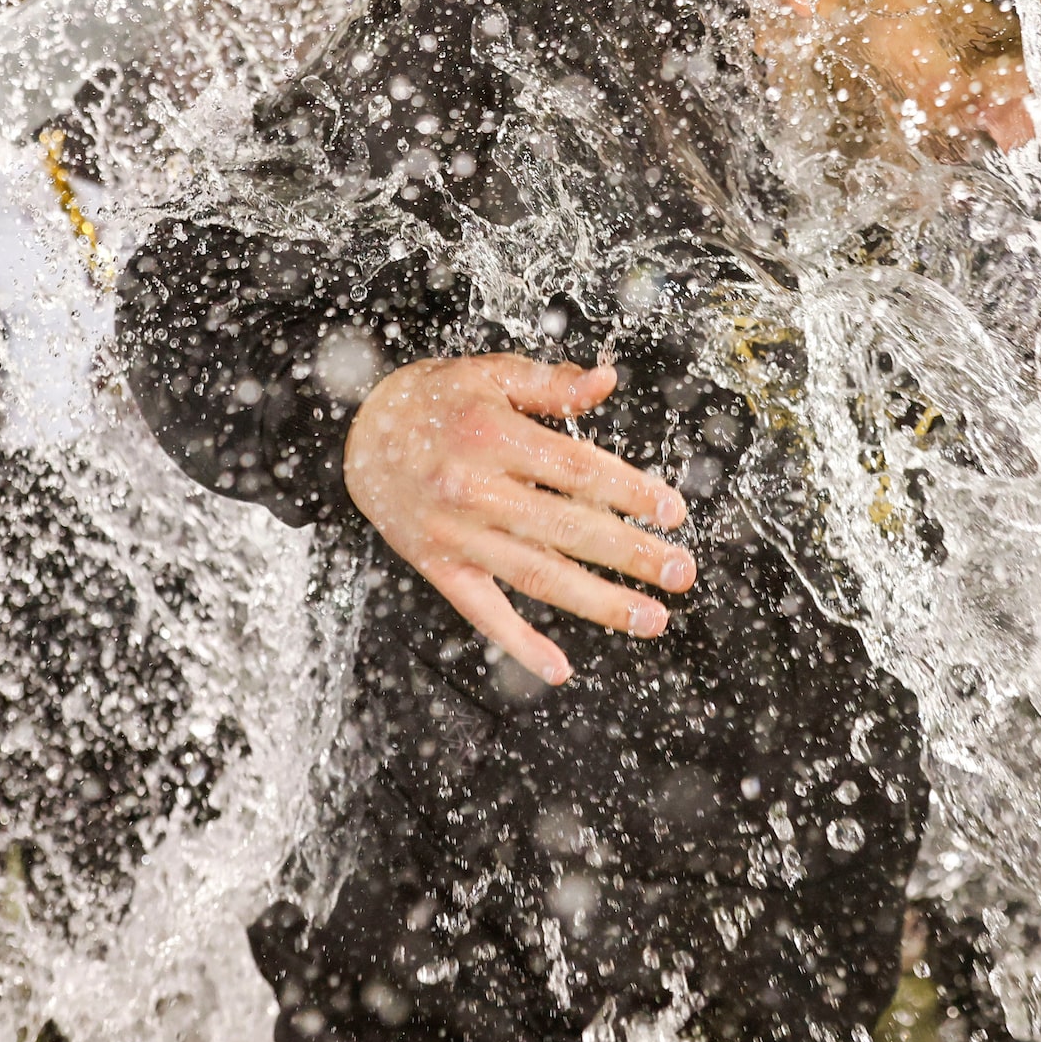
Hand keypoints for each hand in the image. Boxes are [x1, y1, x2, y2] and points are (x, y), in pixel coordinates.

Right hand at [344, 355, 693, 686]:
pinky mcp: (438, 566)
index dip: (629, 492)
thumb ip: (550, 383)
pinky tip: (558, 668)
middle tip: (682, 572)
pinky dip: (519, 643)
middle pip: (565, 528)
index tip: (672, 513)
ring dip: (598, 603)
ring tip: (651, 619)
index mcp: (491, 434)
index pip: (575, 469)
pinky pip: (481, 612)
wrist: (358, 434)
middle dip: (630, 554)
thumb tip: (606, 379)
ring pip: (535, 575)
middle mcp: (472, 488)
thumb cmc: (434, 401)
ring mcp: (455, 534)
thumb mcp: (489, 374)